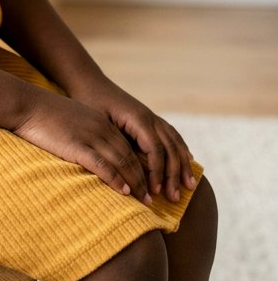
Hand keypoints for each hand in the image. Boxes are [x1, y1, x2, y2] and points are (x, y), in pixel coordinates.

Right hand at [13, 92, 153, 204]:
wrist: (27, 104)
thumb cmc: (45, 114)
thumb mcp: (72, 120)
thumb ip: (86, 133)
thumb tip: (92, 152)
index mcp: (101, 122)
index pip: (128, 147)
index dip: (140, 167)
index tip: (147, 184)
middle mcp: (101, 128)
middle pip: (130, 156)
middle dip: (144, 179)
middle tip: (151, 200)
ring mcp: (90, 136)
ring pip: (121, 162)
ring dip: (135, 183)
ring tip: (144, 202)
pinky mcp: (77, 146)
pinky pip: (102, 165)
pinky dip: (116, 179)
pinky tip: (125, 192)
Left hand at [68, 74, 196, 202]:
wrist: (89, 82)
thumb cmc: (90, 104)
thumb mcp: (98, 124)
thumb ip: (114, 144)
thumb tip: (124, 171)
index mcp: (138, 118)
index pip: (155, 149)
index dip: (157, 172)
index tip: (154, 192)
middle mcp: (149, 117)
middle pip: (169, 148)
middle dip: (173, 174)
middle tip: (174, 198)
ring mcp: (152, 116)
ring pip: (175, 142)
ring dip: (183, 165)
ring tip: (190, 186)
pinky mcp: (150, 118)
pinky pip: (172, 134)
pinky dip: (182, 149)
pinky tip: (188, 160)